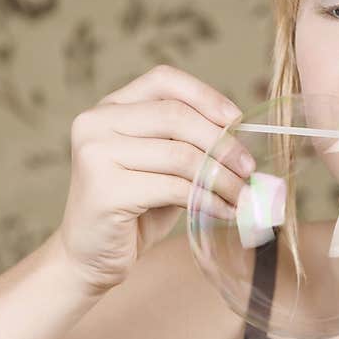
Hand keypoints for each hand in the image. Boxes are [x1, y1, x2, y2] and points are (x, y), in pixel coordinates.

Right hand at [55, 65, 254, 295]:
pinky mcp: (104, 190)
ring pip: (180, 155)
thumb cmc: (132, 210)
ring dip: (221, 178)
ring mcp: (96, 154)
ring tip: (242, 196)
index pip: (164, 80)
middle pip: (176, 116)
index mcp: (110, 107)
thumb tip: (242, 139)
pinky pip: (175, 189)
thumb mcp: (161, 166)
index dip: (207, 96)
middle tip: (249, 168)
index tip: (237, 122)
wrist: (90, 257)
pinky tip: (225, 211)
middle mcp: (96, 123)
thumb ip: (188, 143)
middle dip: (221, 143)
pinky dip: (209, 200)